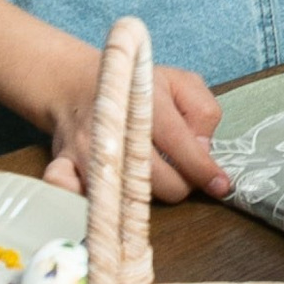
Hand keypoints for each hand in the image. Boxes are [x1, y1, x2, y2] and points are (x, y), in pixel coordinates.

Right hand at [41, 53, 232, 203]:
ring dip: (145, 197)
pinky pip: (68, 192)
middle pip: (154, 179)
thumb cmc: (134, 86)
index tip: (220, 185)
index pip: (179, 143)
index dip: (202, 169)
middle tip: (184, 178)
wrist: (75, 82)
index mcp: (145, 101)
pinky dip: (85, 201)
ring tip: (155, 183)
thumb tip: (202, 149)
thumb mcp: (181, 82)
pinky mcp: (63, 164)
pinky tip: (108, 198)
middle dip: (179, 186)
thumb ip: (202, 110)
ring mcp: (86, 147)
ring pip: (123, 194)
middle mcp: (114, 126)